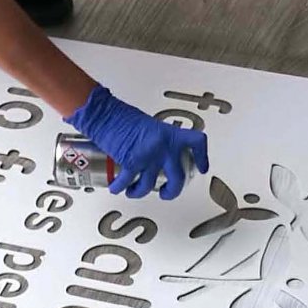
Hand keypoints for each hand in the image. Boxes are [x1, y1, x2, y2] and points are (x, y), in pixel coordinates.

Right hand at [67, 85, 208, 200]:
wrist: (105, 113)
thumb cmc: (122, 115)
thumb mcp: (149, 127)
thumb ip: (159, 141)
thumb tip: (159, 154)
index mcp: (170, 134)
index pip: (196, 143)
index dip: (202, 157)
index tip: (202, 167)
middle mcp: (163, 147)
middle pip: (178, 178)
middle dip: (172, 191)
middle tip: (167, 193)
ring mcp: (149, 156)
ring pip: (149, 185)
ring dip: (139, 192)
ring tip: (134, 191)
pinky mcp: (131, 163)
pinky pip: (127, 182)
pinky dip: (120, 187)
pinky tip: (116, 188)